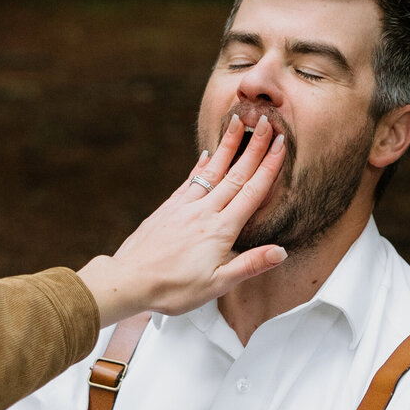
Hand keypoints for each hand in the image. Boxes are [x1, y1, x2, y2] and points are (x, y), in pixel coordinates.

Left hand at [78, 114, 286, 324]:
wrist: (129, 281)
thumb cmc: (173, 288)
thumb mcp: (217, 285)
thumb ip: (250, 265)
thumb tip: (281, 252)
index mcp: (221, 230)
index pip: (251, 192)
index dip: (269, 166)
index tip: (280, 144)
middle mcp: (204, 212)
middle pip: (235, 174)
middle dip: (253, 146)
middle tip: (264, 121)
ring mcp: (184, 207)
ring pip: (211, 171)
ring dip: (227, 146)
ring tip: (236, 122)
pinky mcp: (168, 209)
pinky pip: (189, 181)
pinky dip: (200, 166)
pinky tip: (205, 155)